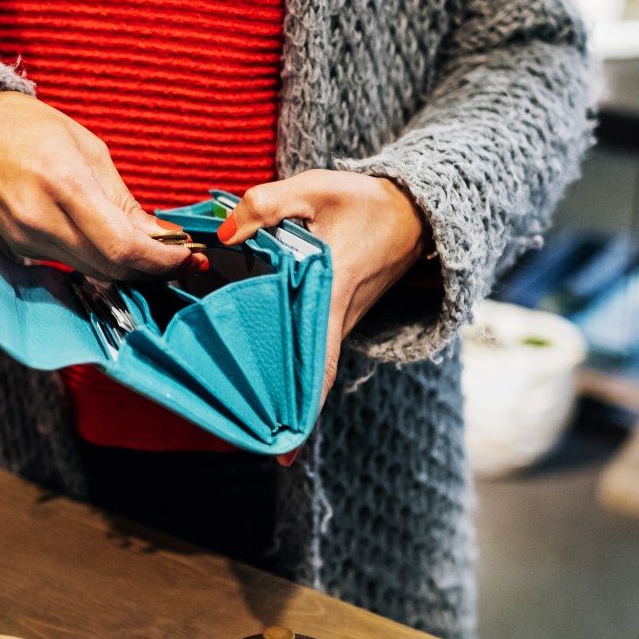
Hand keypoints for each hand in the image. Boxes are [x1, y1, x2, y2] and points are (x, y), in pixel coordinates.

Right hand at [0, 91, 203, 280]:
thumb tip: (161, 236)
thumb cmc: (31, 129)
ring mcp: (28, 239)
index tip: (188, 257)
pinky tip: (119, 249)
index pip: (124, 247)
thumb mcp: (90, 151)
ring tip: (158, 254)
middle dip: (153, 269)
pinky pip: (72, 265)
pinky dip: (102, 261)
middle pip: (112, 268)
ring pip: (95, 273)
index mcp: (66, 184)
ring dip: (131, 269)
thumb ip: (125, 202)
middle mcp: (43, 220)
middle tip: (183, 261)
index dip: (162, 261)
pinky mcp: (21, 249)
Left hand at [216, 169, 430, 463]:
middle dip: (278, 412)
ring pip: (308, 365)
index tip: (283, 449)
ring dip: (279, 389)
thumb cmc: (365, 202)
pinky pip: (312, 349)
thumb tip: (224, 233)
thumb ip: (266, 205)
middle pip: (308, 378)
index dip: (302, 406)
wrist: (414, 212)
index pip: (316, 361)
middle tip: (242, 440)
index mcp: (331, 292)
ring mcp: (340, 322)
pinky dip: (287, 365)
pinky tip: (254, 372)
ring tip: (238, 414)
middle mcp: (337, 319)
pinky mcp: (337, 317)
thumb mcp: (314, 188)